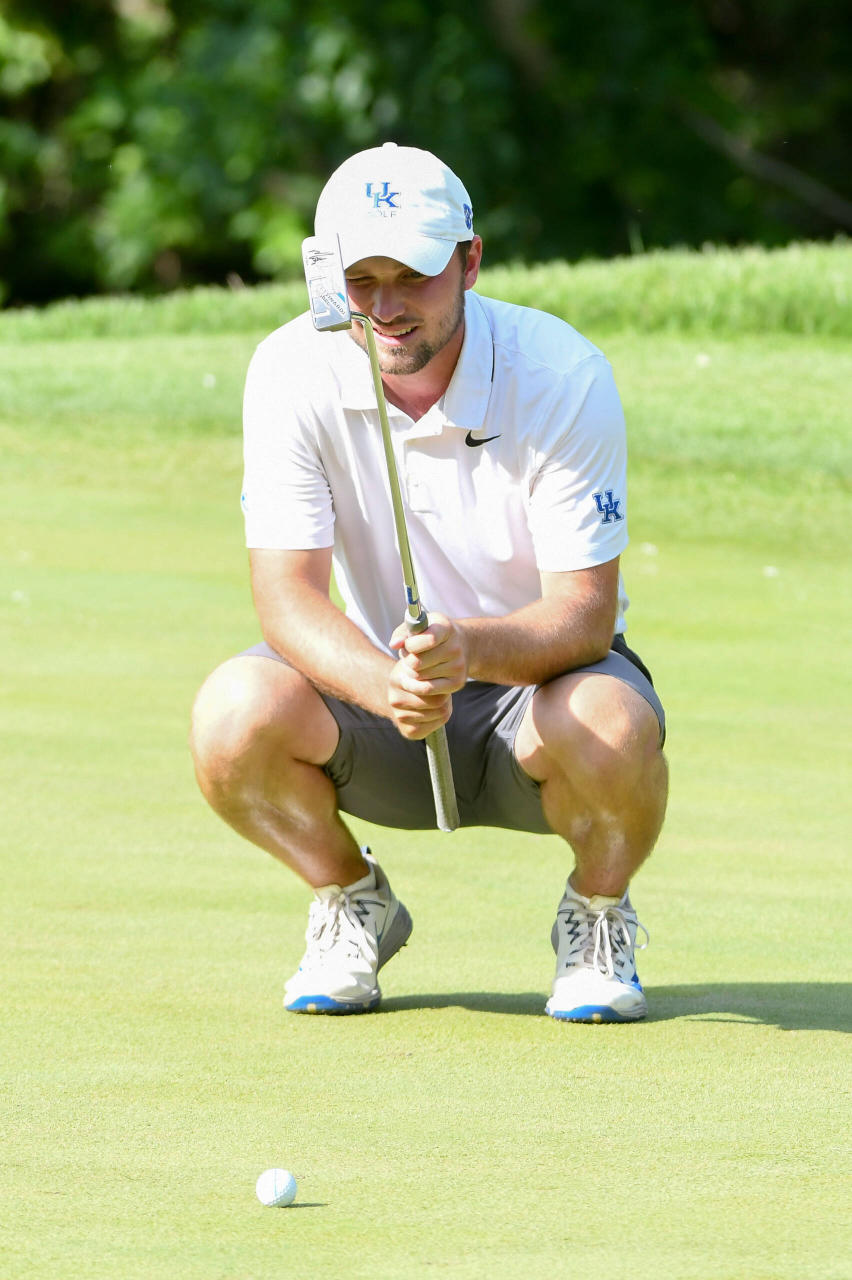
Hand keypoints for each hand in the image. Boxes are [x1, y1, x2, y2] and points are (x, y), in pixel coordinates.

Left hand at [387, 612, 467, 739]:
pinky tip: (415, 678)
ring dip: (410, 673)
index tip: (407, 645)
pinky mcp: (457, 683)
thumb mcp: (418, 627)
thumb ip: (403, 633)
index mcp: (446, 629)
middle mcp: (455, 648)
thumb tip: (394, 644)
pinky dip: (416, 686)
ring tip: (412, 666)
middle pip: (418, 662)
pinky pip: (427, 690)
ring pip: (420, 676)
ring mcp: (458, 667)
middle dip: (407, 660)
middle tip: (408, 657)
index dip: (411, 645)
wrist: (460, 645)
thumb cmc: (431, 634)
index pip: (429, 640)